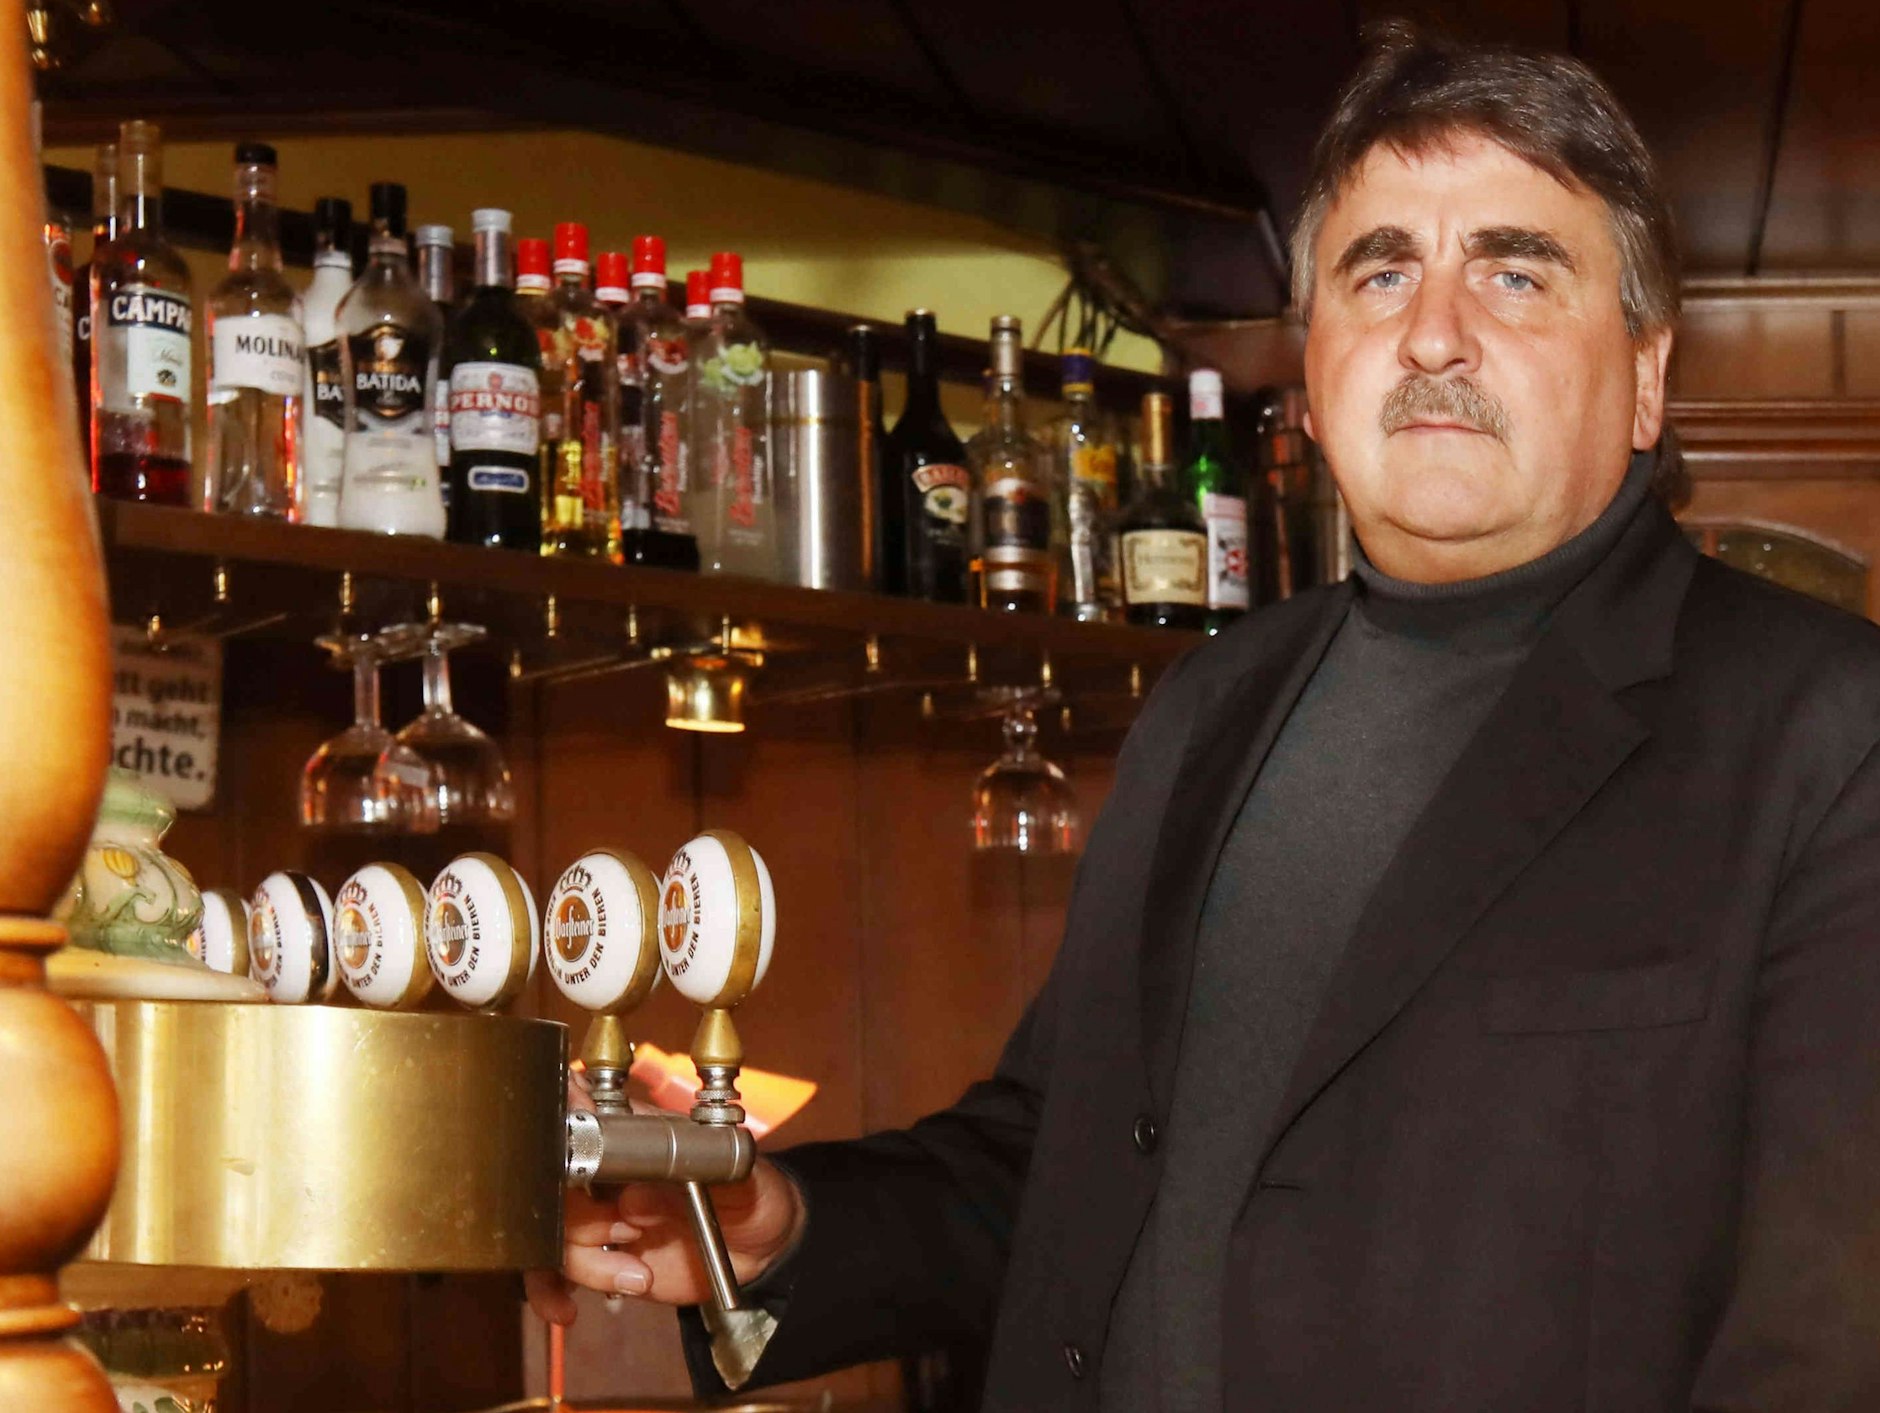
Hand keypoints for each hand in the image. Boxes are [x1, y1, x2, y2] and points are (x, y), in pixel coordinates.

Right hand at [525, 1082, 807, 1324]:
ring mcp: (597, 1213)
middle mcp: (605, 1170)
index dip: (563, 1132)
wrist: (762, 1247)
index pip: (575, 1112)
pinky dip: (549, 1291)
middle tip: (629, 1234)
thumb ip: (695, 1174)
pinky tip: (567, 1310)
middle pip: (553, 1184)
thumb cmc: (752, 1193)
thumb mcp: (739, 1174)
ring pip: (552, 1231)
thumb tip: (634, 1196)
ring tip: (636, 1274)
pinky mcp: (596, 1255)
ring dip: (584, 1260)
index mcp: (634, 1132)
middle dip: (581, 1217)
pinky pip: (554, 1270)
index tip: (573, 1158)